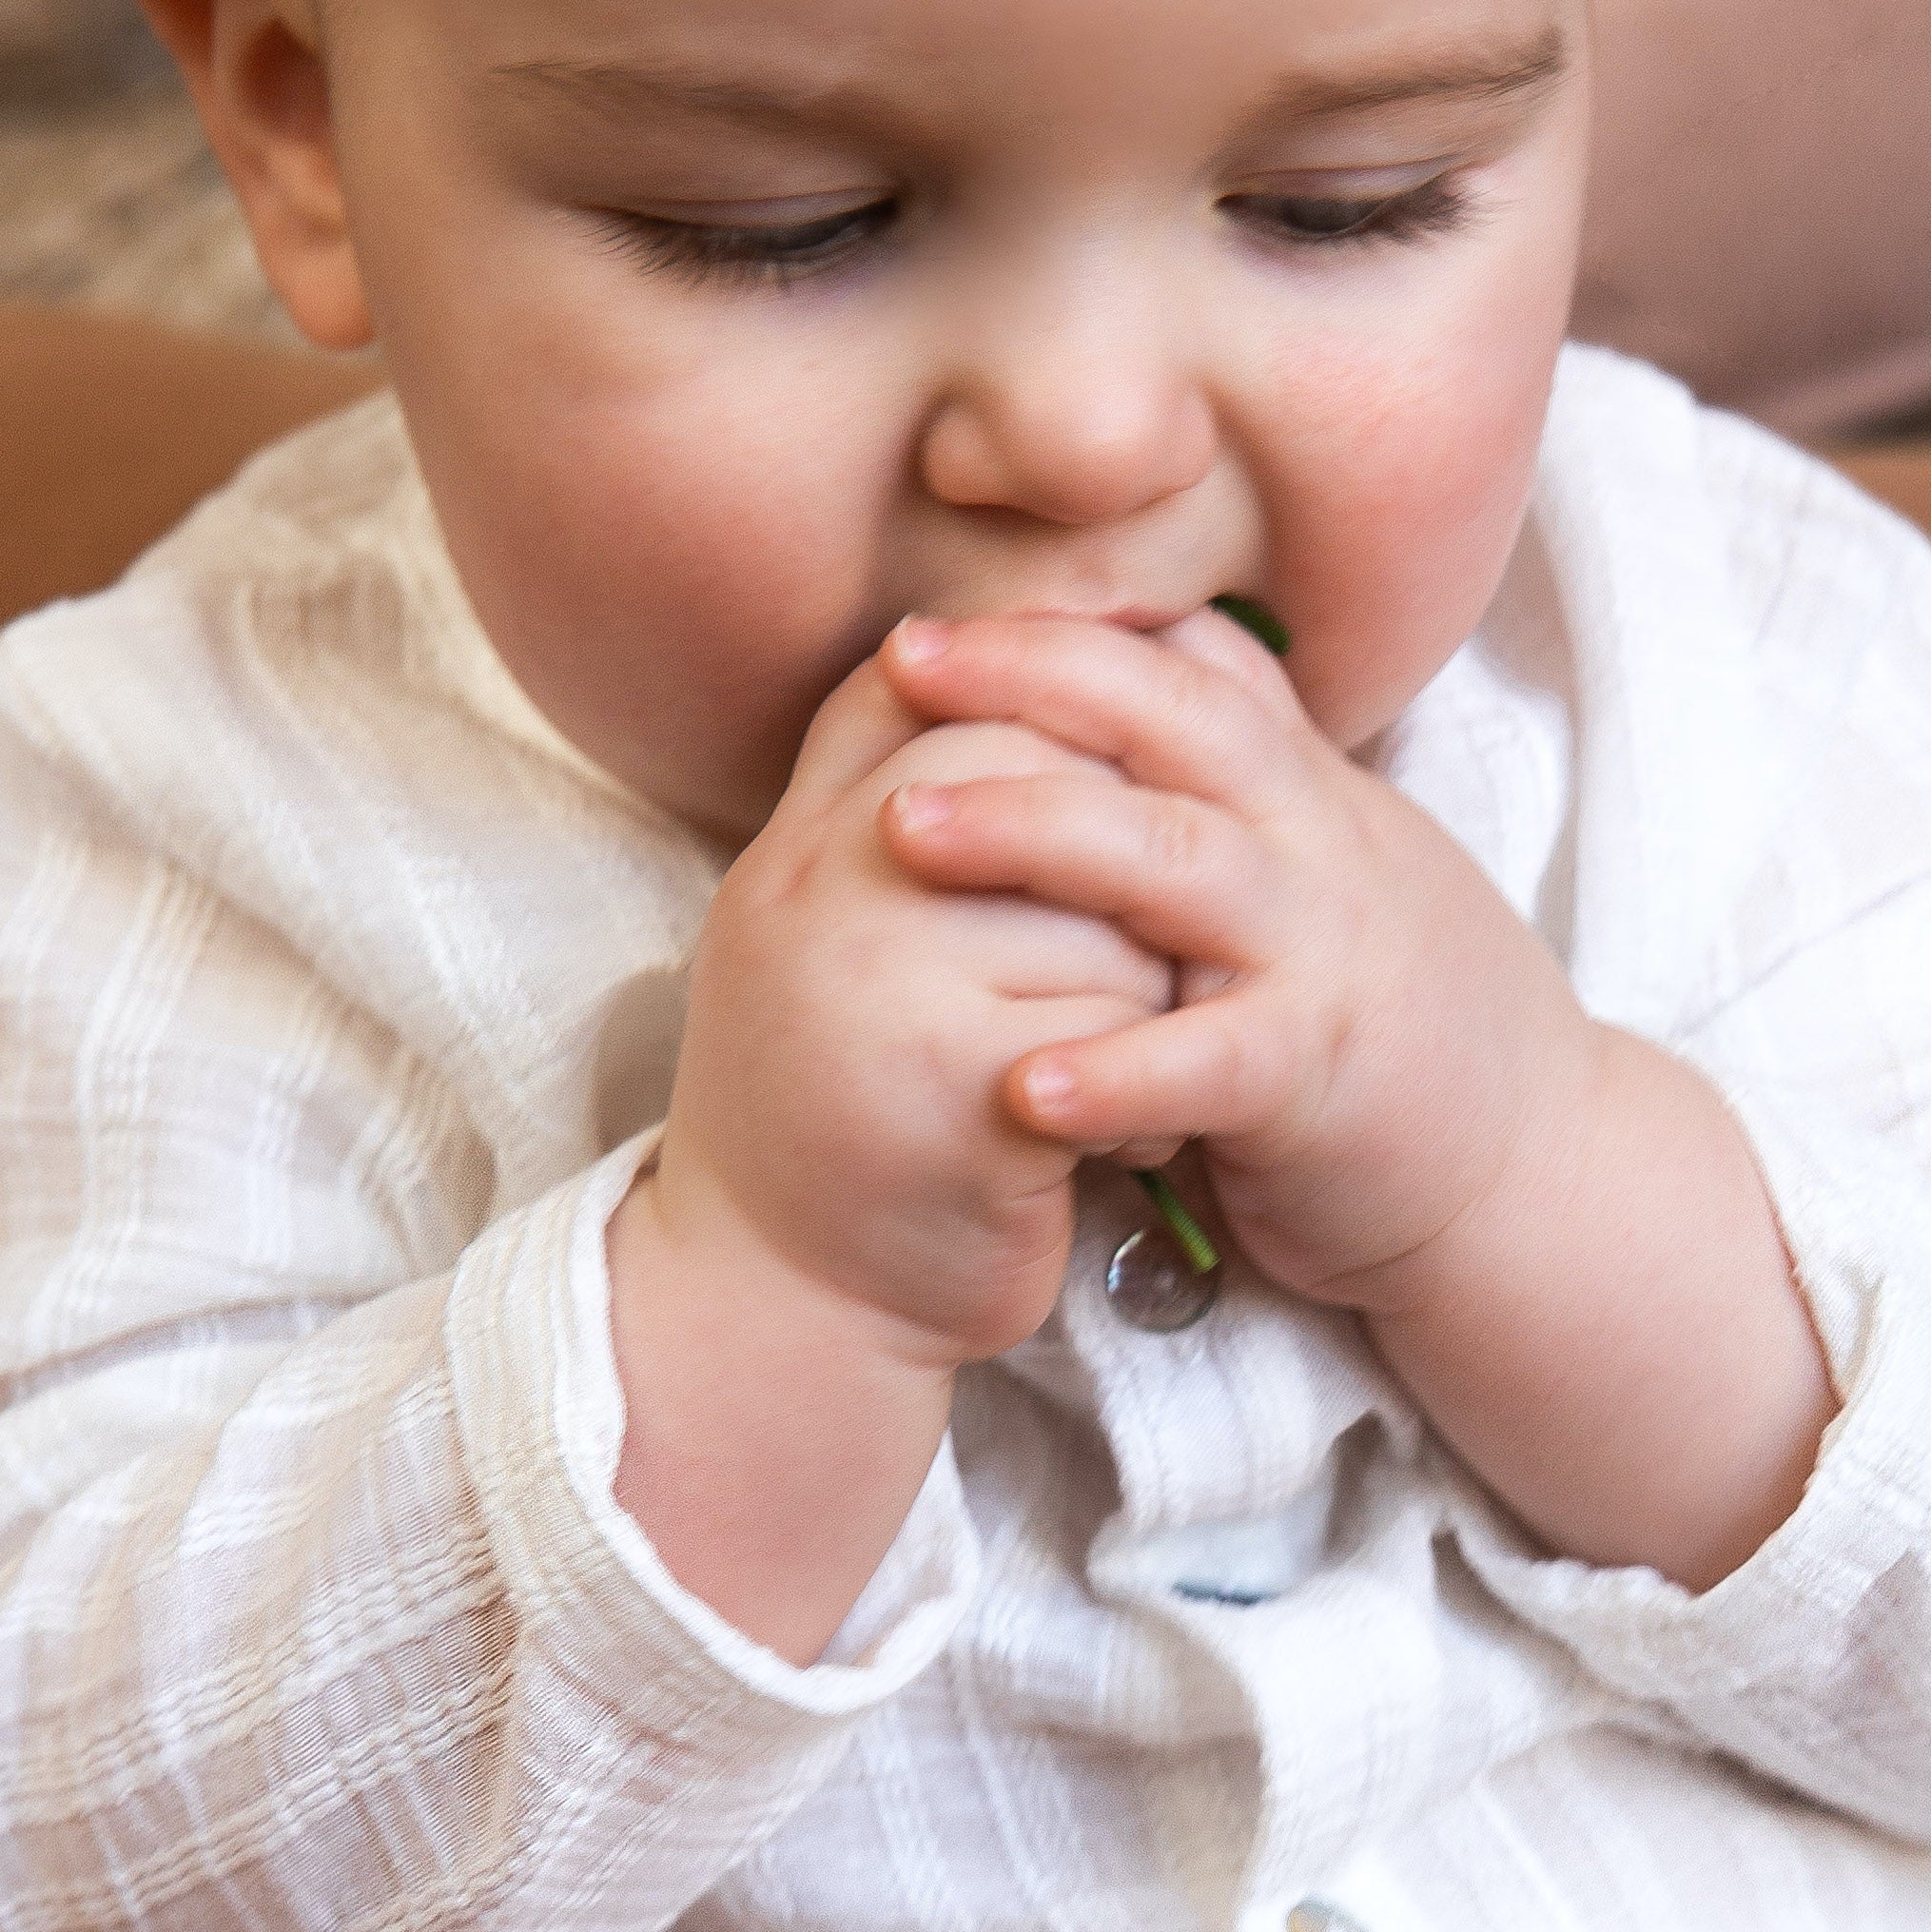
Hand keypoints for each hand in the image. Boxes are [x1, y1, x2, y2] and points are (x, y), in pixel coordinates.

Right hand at [606, 639, 1169, 1660]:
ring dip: (1151, 1000)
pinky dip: (1145, 1097)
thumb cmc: (840, 1106)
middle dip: (1119, 867)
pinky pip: (1120, 1042)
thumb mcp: (826, 927)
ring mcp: (887, 994)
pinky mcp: (966, 1103)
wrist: (779, 1299)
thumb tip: (992, 633)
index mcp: (799, 844)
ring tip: (1120, 1067)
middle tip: (1127, 956)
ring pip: (1109, 925)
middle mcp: (824, 896)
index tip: (1110, 813)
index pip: (943, 692)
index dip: (1055, 729)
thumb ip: (888, 794)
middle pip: (1043, 782)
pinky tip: (1118, 1141)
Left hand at [871, 611, 1835, 1585]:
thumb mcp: (1337, 871)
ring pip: (1174, 858)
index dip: (1063, 627)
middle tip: (899, 663)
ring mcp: (1324, 955)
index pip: (1188, 663)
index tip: (938, 617)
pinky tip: (1023, 1087)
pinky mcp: (1323, 1078)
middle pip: (1168, 717)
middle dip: (1029, 677)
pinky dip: (1118, 1073)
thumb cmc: (1404, 1028)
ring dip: (1035, 833)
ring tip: (906, 830)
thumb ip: (1251, 787)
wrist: (1541, 1170)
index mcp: (1305, 797)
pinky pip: (1210, 1062)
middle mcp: (1317, 848)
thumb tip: (1158, 678)